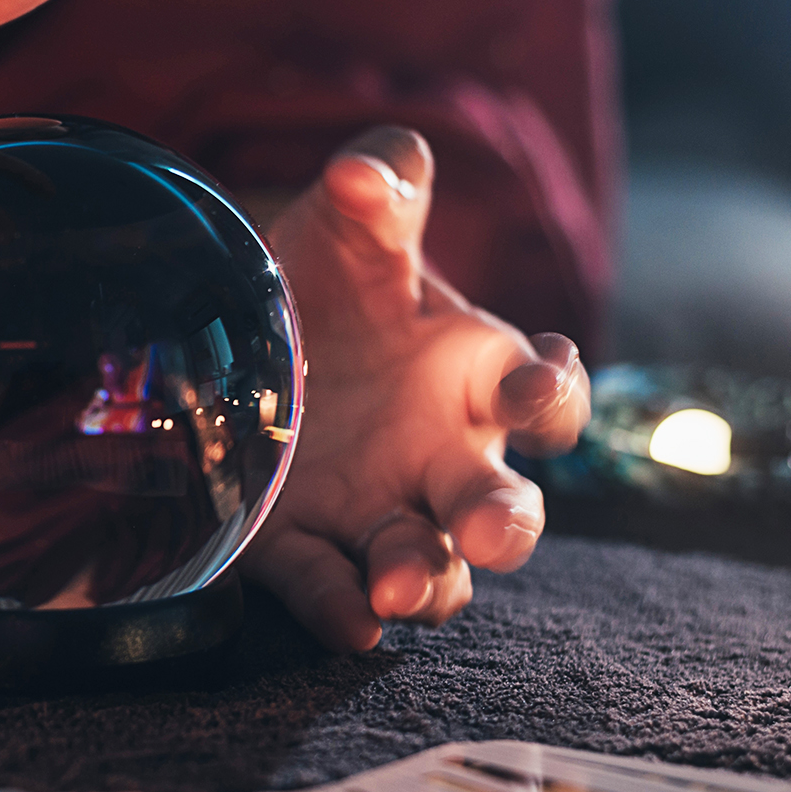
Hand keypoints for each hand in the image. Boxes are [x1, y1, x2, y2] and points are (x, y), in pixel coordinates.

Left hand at [241, 127, 591, 650]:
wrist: (238, 331)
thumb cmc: (329, 278)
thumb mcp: (353, 226)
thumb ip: (381, 189)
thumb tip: (369, 168)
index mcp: (479, 378)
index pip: (547, 398)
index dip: (553, 393)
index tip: (538, 385)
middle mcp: (443, 458)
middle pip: (497, 507)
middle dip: (504, 525)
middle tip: (493, 535)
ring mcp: (376, 510)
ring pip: (426, 564)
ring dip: (422, 579)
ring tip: (396, 587)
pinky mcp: (301, 546)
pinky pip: (329, 587)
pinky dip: (339, 609)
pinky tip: (347, 622)